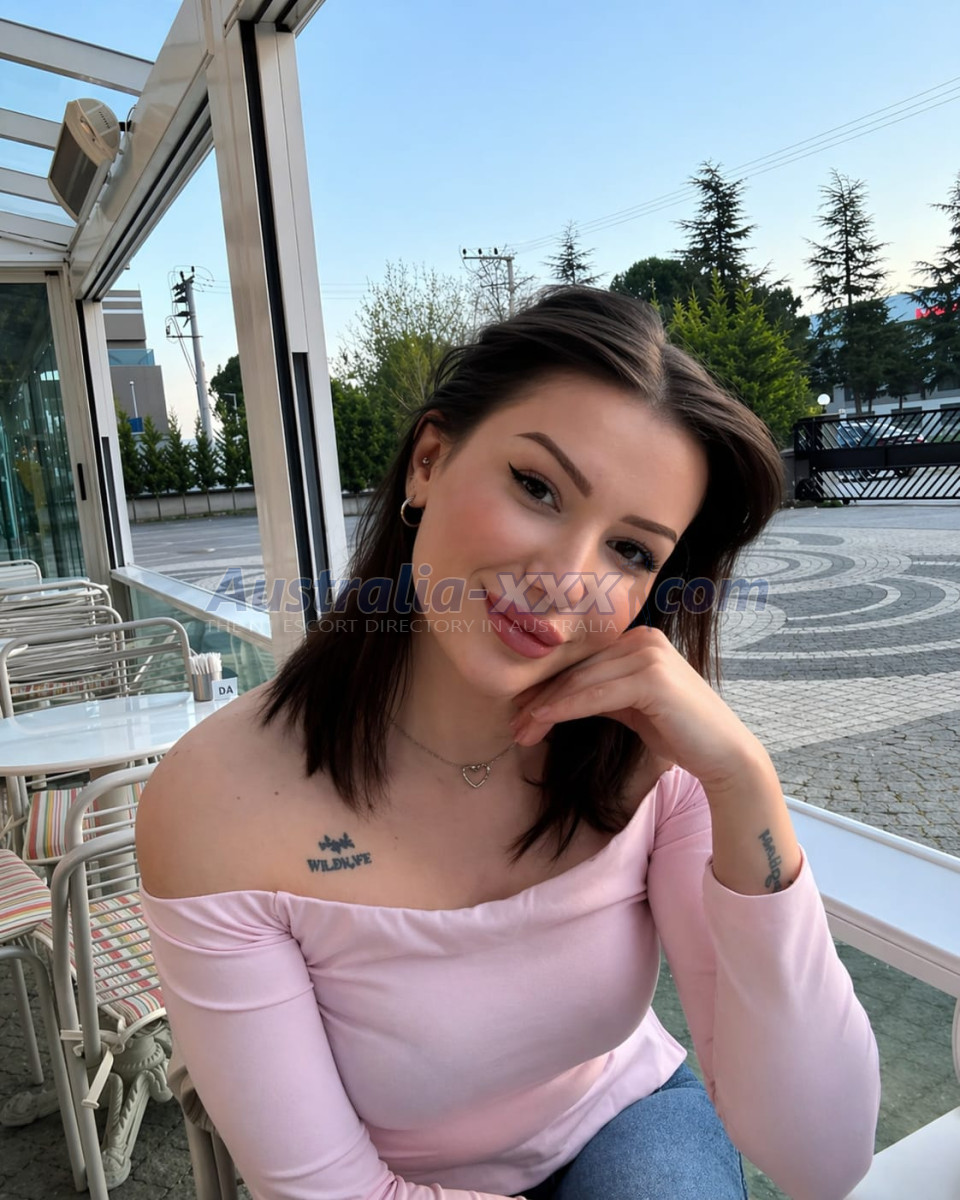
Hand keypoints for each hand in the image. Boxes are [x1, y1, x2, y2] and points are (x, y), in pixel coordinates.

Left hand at [509, 625, 769, 792]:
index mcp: (638, 640)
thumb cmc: (678, 733)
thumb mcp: (631, 707)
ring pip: (582, 682)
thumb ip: (601, 693)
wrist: (724, 755)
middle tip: (514, 725)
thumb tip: (553, 698)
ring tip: (521, 730)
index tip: (520, 712)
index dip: (548, 687)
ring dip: (546, 707)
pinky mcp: (652, 676)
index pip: (582, 663)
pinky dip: (566, 708)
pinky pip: (597, 694)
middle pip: (578, 670)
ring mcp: (649, 654)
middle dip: (541, 698)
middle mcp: (643, 639)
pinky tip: (543, 719)